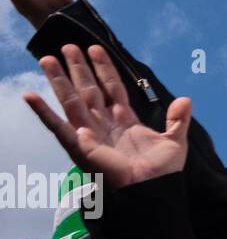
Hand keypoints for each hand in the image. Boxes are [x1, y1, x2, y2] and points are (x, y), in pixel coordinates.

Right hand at [23, 44, 190, 190]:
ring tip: (48, 58)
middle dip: (78, 68)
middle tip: (67, 46)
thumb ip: (178, 119)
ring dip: (58, 80)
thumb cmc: (161, 172)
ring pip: (71, 100)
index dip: (104, 68)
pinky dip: (43, 112)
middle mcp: (104, 125)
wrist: (151, 192)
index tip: (95, 49)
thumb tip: (185, 99)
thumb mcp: (174, 140)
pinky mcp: (79, 146)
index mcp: (125, 121)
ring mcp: (90, 133)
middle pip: (88, 89)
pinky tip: (30, 96)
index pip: (112, 87)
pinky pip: (58, 126)